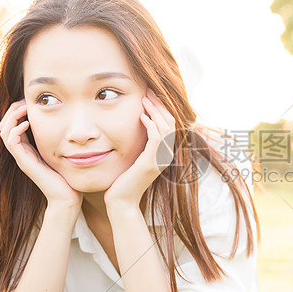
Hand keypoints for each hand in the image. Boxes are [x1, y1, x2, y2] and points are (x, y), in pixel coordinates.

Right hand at [0, 100, 81, 209]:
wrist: (67, 197)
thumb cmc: (68, 175)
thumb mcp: (63, 151)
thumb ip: (60, 138)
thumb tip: (68, 120)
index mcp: (29, 148)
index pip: (13, 124)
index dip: (17, 110)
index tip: (29, 101)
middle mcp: (22, 152)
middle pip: (5, 125)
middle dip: (12, 110)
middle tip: (24, 101)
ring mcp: (21, 158)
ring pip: (5, 132)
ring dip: (11, 117)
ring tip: (22, 108)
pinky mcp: (24, 163)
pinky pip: (11, 143)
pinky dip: (15, 130)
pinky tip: (26, 123)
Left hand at [104, 89, 174, 209]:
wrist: (121, 201)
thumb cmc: (124, 180)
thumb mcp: (134, 157)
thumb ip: (139, 143)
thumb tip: (137, 126)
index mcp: (163, 153)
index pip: (170, 124)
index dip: (162, 108)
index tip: (151, 95)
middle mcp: (166, 155)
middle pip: (171, 122)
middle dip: (160, 104)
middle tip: (149, 91)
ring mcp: (160, 159)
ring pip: (166, 127)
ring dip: (155, 111)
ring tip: (145, 99)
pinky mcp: (151, 162)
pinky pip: (156, 138)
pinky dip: (151, 124)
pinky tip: (141, 116)